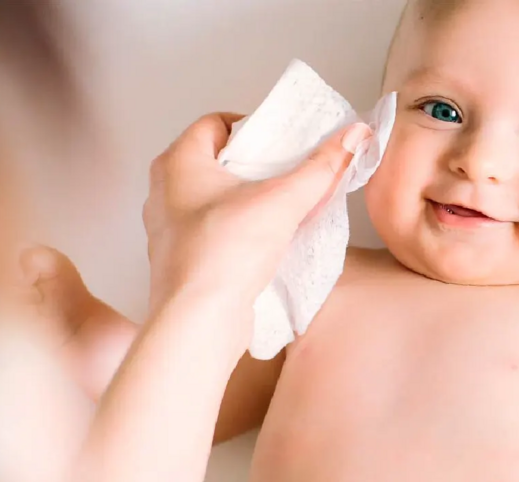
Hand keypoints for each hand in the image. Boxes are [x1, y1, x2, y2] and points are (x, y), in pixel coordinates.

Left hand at [142, 113, 371, 344]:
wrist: (200, 321)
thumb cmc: (226, 253)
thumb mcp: (284, 201)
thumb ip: (322, 167)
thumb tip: (354, 135)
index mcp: (179, 163)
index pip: (214, 124)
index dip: (251, 126)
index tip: (282, 140)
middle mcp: (165, 191)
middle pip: (215, 160)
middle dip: (253, 163)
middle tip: (287, 170)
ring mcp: (168, 227)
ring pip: (212, 197)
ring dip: (247, 197)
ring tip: (282, 205)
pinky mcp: (180, 258)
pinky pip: (211, 229)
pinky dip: (238, 226)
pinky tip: (267, 239)